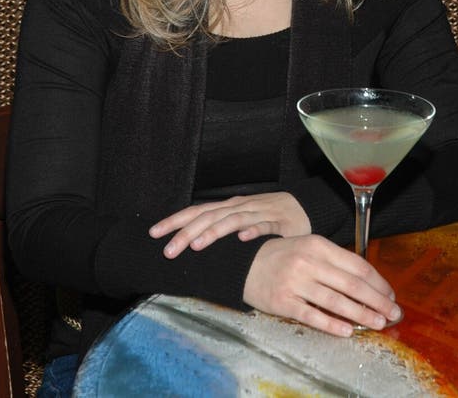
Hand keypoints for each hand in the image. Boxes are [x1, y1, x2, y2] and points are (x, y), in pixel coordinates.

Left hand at [149, 192, 310, 258]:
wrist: (303, 208)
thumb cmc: (267, 218)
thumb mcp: (239, 221)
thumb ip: (219, 229)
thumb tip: (188, 243)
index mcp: (227, 208)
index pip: (196, 212)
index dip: (175, 221)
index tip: (154, 233)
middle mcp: (239, 207)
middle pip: (209, 217)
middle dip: (187, 233)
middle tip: (168, 250)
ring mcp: (259, 212)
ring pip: (232, 220)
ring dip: (214, 232)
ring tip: (197, 245)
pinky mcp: (280, 222)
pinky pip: (265, 225)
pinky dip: (253, 230)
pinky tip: (242, 238)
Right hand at [243, 234, 401, 335]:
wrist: (245, 264)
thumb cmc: (283, 257)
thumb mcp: (308, 249)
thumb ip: (334, 262)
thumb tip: (367, 283)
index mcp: (318, 245)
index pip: (356, 264)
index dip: (377, 282)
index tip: (391, 294)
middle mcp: (308, 262)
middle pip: (351, 284)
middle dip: (377, 301)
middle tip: (393, 313)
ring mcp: (295, 282)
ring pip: (336, 301)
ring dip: (361, 314)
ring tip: (378, 323)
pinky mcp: (284, 301)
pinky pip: (313, 316)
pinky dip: (332, 324)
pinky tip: (347, 331)